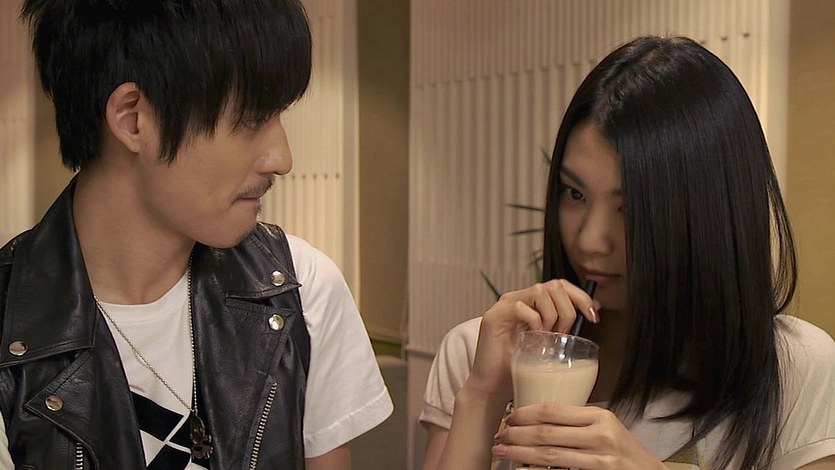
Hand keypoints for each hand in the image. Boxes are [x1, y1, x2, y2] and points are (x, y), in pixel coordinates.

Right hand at [464, 280, 599, 400]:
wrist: (493, 389)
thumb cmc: (518, 370)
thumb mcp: (548, 345)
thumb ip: (562, 327)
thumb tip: (592, 312)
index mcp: (530, 303)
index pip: (559, 285)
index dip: (580, 296)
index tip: (593, 316)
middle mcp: (516, 299)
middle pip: (554, 285)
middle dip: (568, 310)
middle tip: (563, 335)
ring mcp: (503, 306)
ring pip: (540, 291)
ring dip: (551, 316)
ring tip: (546, 338)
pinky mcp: (494, 317)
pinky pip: (522, 308)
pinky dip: (534, 324)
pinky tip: (534, 341)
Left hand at [491, 403, 663, 469]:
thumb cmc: (624, 451)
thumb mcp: (605, 426)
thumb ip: (578, 421)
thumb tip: (538, 417)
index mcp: (599, 416)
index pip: (552, 411)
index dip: (525, 414)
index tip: (509, 417)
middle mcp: (600, 436)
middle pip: (546, 433)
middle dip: (516, 435)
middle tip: (499, 436)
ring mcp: (599, 459)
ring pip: (549, 456)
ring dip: (520, 453)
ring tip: (502, 451)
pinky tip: (524, 467)